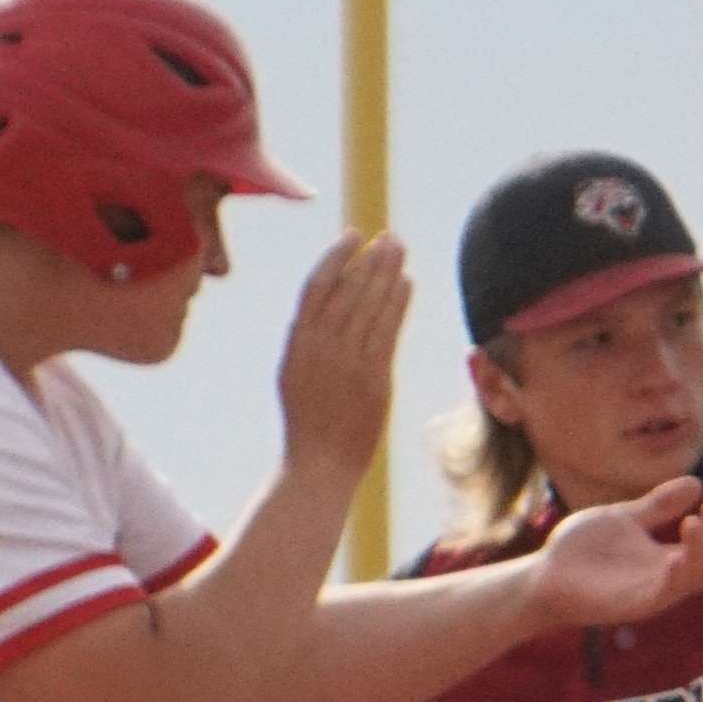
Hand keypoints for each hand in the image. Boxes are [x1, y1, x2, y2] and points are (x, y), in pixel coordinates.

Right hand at [276, 232, 408, 484]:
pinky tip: (407, 283)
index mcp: (297, 344)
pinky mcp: (372, 378)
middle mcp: (320, 347)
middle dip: (370, 258)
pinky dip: (398, 302)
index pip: (316, 287)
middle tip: (390, 237)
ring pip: (369, 304)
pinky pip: (387, 330)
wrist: (318, 465)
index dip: (336, 257)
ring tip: (400, 249)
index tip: (353, 236)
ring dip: (387, 272)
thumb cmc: (309, 424)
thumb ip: (309, 341)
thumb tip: (326, 306)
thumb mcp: (295, 376)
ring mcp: (346, 361)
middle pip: (348, 289)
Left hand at [530, 478, 702, 630]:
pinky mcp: (635, 605)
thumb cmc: (581, 551)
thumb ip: (658, 505)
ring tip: (699, 519)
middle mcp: (666, 579)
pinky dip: (682, 571)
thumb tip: (697, 483)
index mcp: (667, 559)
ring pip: (696, 578)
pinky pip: (669, 592)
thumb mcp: (626, 518)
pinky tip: (683, 546)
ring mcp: (652, 594)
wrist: (545, 573)